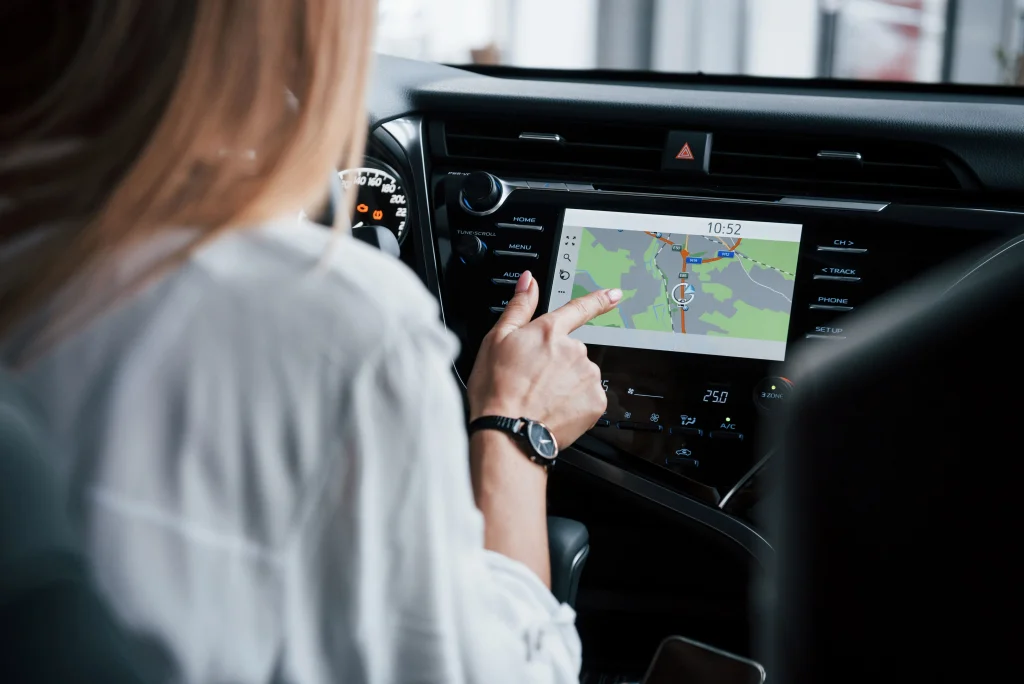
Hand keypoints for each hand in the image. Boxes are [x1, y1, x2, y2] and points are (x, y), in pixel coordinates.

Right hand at [467, 271, 621, 449]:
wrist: (507, 432)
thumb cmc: (496, 389)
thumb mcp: (496, 339)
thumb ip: (519, 307)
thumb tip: (529, 281)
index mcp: (549, 332)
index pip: (579, 309)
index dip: (599, 300)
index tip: (615, 295)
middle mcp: (573, 350)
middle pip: (572, 351)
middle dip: (557, 363)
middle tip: (533, 381)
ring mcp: (587, 376)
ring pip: (580, 375)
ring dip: (566, 384)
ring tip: (540, 398)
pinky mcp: (596, 401)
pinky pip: (588, 398)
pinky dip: (574, 404)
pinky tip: (554, 410)